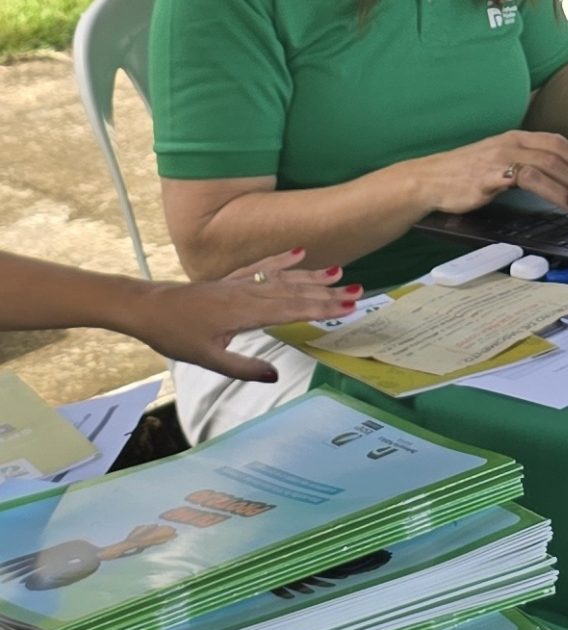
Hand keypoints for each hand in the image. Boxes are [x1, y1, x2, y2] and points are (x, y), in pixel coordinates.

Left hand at [127, 252, 363, 380]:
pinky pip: (262, 267)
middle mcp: (248, 293)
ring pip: (283, 277)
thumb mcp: (206, 358)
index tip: (350, 307)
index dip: (323, 308)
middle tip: (358, 291)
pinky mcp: (231, 280)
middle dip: (327, 292)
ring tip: (339, 271)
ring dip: (312, 275)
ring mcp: (240, 284)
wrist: (146, 307)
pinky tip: (299, 253)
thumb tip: (274, 376)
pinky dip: (281, 259)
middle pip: (295, 291)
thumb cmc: (174, 335)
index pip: (293, 310)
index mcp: (245, 312)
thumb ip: (242, 367)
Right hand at [411, 130, 567, 213]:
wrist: (427, 180)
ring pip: (550, 165)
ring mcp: (502, 158)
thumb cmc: (462, 173)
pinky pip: (532, 180)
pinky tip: (563, 204)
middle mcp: (510, 143)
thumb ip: (521, 161)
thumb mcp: (496, 159)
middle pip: (558, 153)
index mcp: (514, 137)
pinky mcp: (493, 177)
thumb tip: (549, 175)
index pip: (556, 141)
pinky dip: (555, 192)